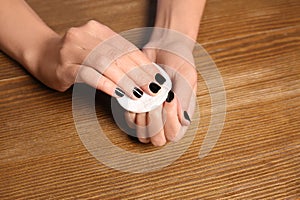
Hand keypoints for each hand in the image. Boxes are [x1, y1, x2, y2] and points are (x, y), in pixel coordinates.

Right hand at [35, 20, 163, 99]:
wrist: (41, 54)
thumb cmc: (74, 55)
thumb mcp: (97, 50)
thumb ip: (116, 57)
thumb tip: (143, 75)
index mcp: (97, 30)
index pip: (126, 48)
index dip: (143, 64)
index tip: (157, 77)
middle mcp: (85, 35)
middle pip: (118, 56)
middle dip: (138, 74)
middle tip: (153, 88)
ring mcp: (73, 50)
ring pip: (105, 65)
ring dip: (125, 81)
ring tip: (139, 93)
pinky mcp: (65, 67)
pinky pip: (88, 75)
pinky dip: (105, 84)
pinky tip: (117, 93)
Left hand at [125, 38, 196, 145]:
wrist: (164, 47)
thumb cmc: (179, 61)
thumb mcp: (186, 76)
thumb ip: (185, 98)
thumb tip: (184, 121)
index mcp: (181, 114)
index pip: (174, 134)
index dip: (170, 123)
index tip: (168, 99)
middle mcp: (166, 118)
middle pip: (158, 140)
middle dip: (154, 124)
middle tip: (154, 102)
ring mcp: (151, 116)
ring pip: (143, 135)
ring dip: (141, 120)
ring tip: (145, 100)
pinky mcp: (136, 108)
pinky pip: (130, 122)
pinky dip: (131, 113)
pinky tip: (136, 97)